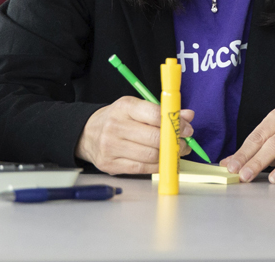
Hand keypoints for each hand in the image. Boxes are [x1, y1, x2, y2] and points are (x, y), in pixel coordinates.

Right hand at [75, 96, 192, 174]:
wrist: (87, 133)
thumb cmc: (117, 119)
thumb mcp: (136, 108)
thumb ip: (162, 111)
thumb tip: (188, 116)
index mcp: (124, 107)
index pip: (155, 114)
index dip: (175, 123)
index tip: (187, 128)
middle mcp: (115, 126)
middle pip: (154, 138)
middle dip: (175, 142)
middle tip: (184, 143)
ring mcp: (111, 147)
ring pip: (150, 156)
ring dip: (168, 156)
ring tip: (175, 152)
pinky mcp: (111, 164)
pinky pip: (142, 169)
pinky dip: (157, 166)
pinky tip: (161, 160)